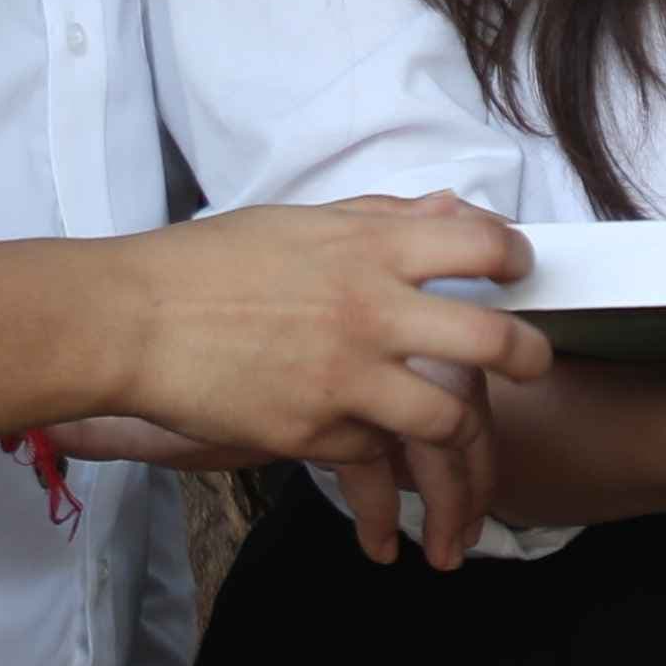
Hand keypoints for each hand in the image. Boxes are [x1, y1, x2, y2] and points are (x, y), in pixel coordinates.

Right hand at [105, 198, 551, 568]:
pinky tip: (375, 455)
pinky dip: (379, 454)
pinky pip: (374, 452)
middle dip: (529, 355)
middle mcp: (369, 311)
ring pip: (446, 418)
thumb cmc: (206, 265)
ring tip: (467, 436)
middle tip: (534, 361)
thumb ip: (383, 219)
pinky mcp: (312, 433)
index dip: (514, 257)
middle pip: (490, 340)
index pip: (480, 243)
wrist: (131, 322)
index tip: (518, 269)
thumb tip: (453, 210)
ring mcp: (344, 378)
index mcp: (368, 248)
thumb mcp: (300, 222)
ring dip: (466, 432)